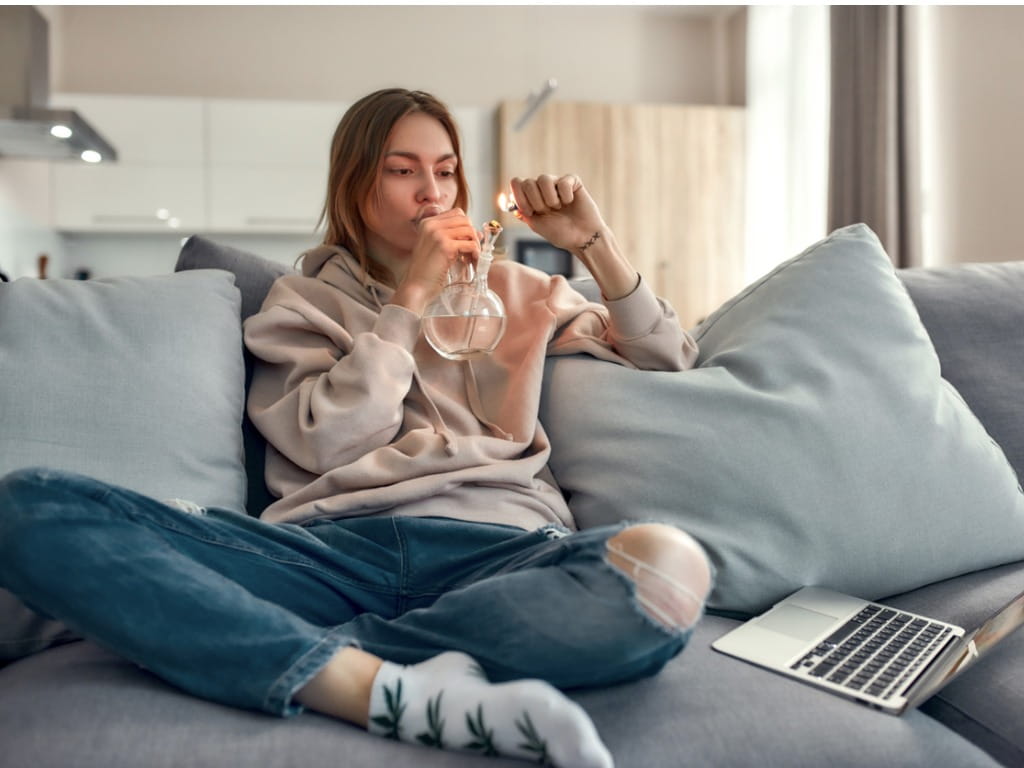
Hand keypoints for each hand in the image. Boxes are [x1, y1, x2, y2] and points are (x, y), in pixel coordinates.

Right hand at [393, 208, 479, 313]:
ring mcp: (438, 234)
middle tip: (472, 252)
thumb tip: (478, 233)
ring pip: (470, 231)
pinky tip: (472, 263)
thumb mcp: (437, 248)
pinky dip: (476, 254)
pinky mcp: (446, 247)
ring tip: (472, 258)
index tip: (468, 241)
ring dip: (476, 245)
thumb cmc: (427, 271)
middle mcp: (431, 225)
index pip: (457, 214)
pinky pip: (471, 245)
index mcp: (427, 223)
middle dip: (473, 235)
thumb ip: (453, 237)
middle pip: (465, 220)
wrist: (416, 287)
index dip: (466, 227)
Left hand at [510, 174, 638, 299]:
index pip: (517, 183)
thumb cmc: (561, 233)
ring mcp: (557, 183)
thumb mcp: (536, 224)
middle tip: (548, 212)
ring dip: (550, 199)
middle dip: (536, 202)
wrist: (582, 238)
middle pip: (528, 182)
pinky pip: (562, 182)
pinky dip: (565, 196)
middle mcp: (542, 188)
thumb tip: (509, 200)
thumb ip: (523, 211)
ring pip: (544, 179)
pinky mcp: (572, 181)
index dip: (520, 197)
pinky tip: (570, 202)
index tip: (530, 212)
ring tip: (559, 208)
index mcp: (531, 197)